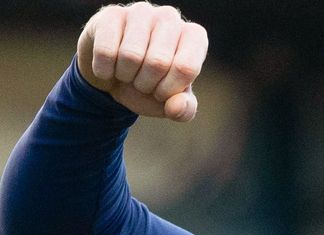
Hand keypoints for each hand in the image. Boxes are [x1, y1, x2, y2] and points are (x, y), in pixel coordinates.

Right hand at [76, 2, 207, 121]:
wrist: (112, 74)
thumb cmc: (149, 85)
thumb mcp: (170, 102)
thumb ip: (184, 109)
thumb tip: (176, 107)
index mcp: (194, 36)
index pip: (186, 67)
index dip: (169, 90)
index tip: (162, 92)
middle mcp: (170, 17)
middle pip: (158, 62)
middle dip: (146, 84)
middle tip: (142, 81)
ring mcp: (141, 11)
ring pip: (131, 55)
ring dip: (125, 76)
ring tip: (127, 71)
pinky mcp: (111, 14)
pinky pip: (105, 51)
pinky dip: (104, 69)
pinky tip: (108, 65)